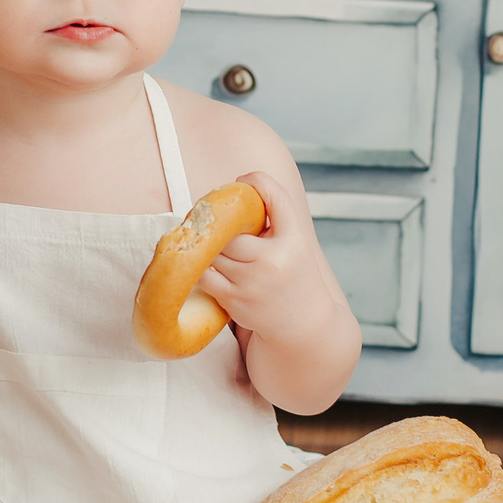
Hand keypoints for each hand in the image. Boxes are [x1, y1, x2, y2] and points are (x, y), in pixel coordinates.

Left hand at [195, 169, 332, 339]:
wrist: (302, 322)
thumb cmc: (292, 272)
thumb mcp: (294, 241)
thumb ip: (273, 215)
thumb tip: (235, 185)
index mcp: (294, 239)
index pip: (277, 198)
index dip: (257, 181)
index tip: (243, 180)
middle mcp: (274, 260)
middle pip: (231, 227)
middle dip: (219, 220)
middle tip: (208, 213)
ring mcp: (252, 282)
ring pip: (213, 250)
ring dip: (206, 242)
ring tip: (200, 234)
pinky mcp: (234, 300)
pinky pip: (204, 274)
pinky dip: (200, 265)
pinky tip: (201, 260)